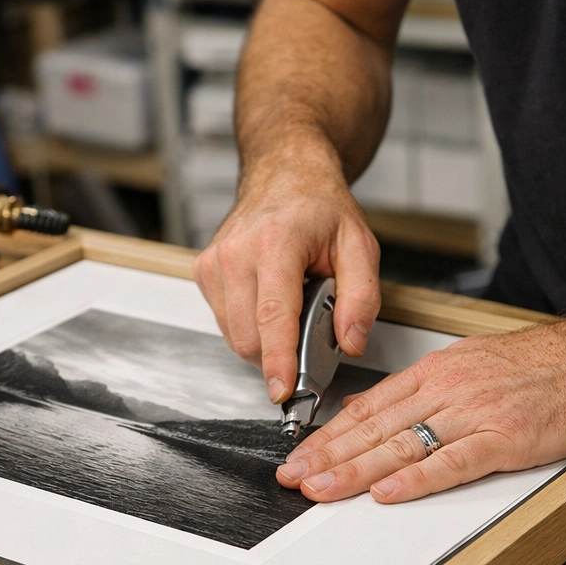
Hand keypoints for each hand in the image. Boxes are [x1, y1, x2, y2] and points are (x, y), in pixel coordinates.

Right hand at [193, 163, 380, 402]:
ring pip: (233, 335)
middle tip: (309, 338)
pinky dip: (248, 326)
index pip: (273, 314)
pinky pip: (223, 322)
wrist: (284, 175)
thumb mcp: (360, 246)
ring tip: (290, 309)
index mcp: (277, 242)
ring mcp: (214, 262)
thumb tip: (351, 342)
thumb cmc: (320, 209)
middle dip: (279, 356)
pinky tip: (267, 302)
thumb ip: (362, 297)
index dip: (278, 359)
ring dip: (264, 341)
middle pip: (248, 335)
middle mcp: (237, 252)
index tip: (282, 389)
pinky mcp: (203, 271)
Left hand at [276, 312, 565, 502]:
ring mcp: (475, 414)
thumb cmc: (540, 365)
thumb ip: (416, 389)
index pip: (368, 408)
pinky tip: (388, 493)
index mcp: (436, 372)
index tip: (299, 456)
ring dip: (356, 470)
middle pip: (375, 428)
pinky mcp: (506, 439)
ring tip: (322, 489)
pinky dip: (418, 480)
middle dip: (328, 455)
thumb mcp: (467, 363)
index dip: (328, 435)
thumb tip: (366, 408)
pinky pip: (453, 462)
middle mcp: (448, 390)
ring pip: (403, 445)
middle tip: (293, 478)